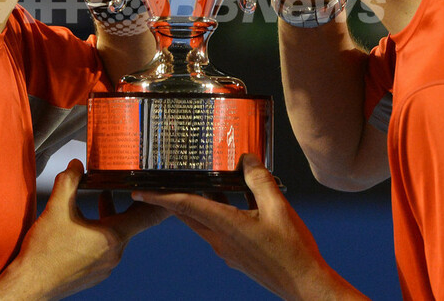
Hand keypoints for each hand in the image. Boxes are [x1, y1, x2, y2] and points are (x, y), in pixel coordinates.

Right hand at [0, 160, 167, 299]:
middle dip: (129, 202)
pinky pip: (106, 247)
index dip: (158, 201)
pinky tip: (86, 222)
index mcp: (113, 237)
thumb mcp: (57, 208)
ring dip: (112, 216)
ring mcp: (105, 266)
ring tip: (103, 196)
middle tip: (131, 184)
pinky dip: (102, 230)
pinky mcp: (94, 272)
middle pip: (131, 223)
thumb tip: (76, 165)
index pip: (147, 216)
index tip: (167, 190)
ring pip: (117, 234)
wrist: (28, 285)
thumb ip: (69, 181)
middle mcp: (115, 254)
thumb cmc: (44, 253)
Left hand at [132, 155, 366, 300]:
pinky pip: (216, 229)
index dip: (161, 196)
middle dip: (170, 200)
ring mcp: (226, 250)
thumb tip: (246, 158)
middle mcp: (220, 240)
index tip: (139, 191)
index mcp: (225, 226)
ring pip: (201, 222)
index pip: (185, 206)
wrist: (304, 285)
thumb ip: (259, 180)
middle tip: (155, 185)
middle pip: (187, 214)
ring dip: (192, 205)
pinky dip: (212, 213)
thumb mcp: (278, 206)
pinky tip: (226, 203)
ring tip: (189, 186)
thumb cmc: (292, 250)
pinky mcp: (236, 255)